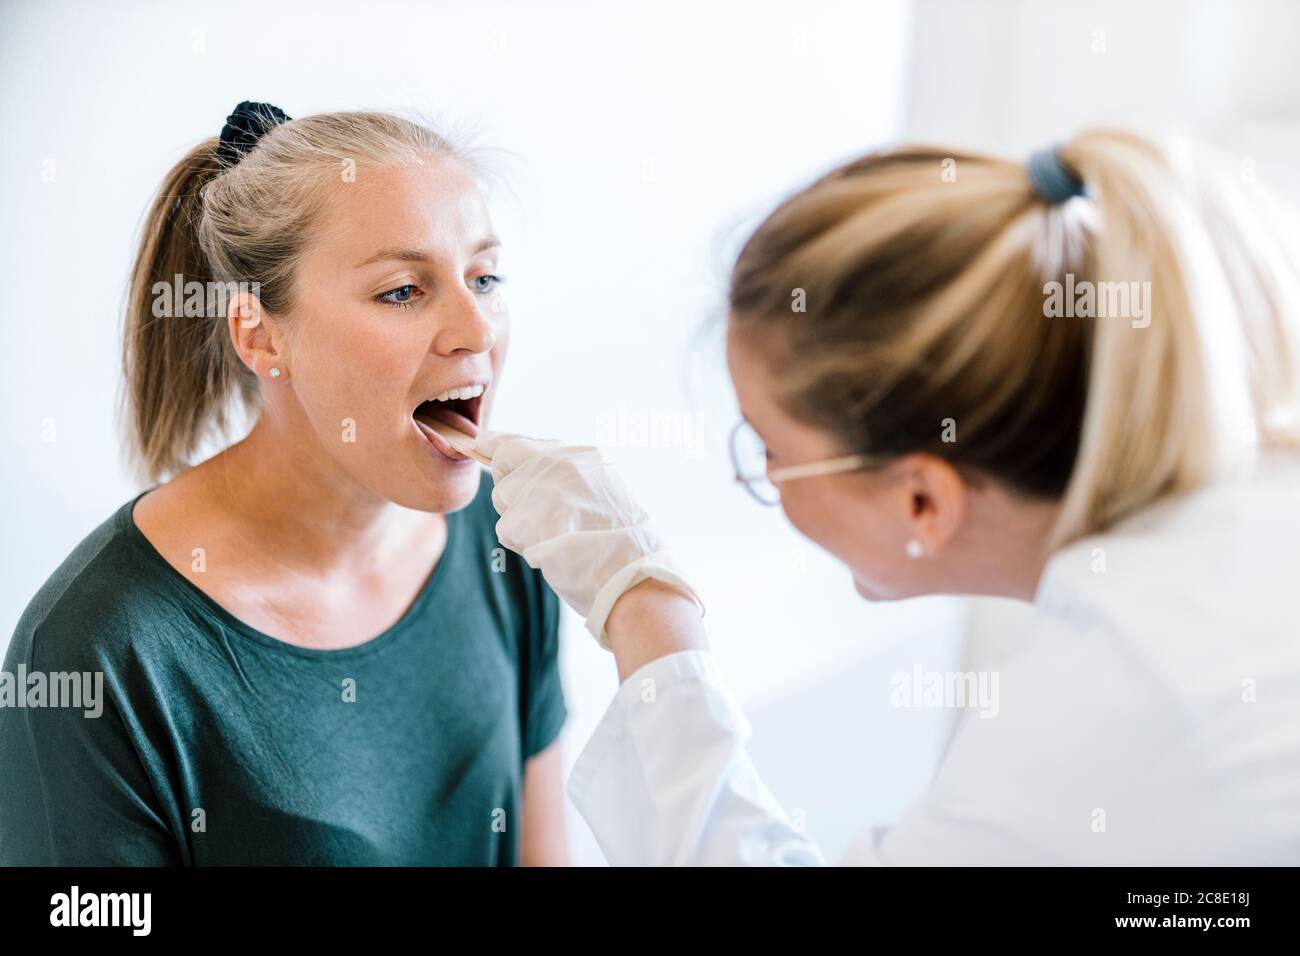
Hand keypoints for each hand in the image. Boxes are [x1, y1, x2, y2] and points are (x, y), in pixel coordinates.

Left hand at [472, 430, 704, 648]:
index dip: (499, 445)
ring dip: (518, 520)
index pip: (523, 441)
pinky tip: (548, 548)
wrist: (632, 574)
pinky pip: (505, 529)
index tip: (482, 444)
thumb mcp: (604, 490)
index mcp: (581, 455)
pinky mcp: (532, 518)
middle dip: (511, 489)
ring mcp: (545, 489)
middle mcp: (561, 463)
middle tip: (537, 514)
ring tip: (552, 535)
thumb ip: (567, 475)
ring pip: (502, 498)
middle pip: (504, 463)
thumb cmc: (621, 542)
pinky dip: (521, 543)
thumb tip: (524, 469)